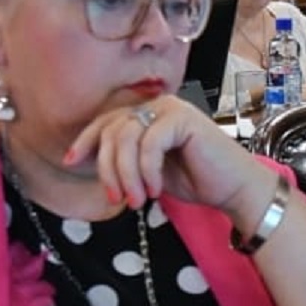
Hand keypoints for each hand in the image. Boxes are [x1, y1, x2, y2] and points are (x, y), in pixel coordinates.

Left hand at [65, 97, 272, 225]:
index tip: (71, 162)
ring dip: (127, 175)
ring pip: (126, 138)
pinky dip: (147, 171)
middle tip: (117, 200)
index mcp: (146, 114)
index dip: (85, 141)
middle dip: (108, 170)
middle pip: (112, 131)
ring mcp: (170, 108)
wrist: (234, 188)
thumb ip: (125, 160)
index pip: (105, 122)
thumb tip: (87, 161)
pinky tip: (155, 190)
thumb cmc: (194, 180)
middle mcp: (156, 104)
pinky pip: (149, 144)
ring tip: (136, 201)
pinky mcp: (183, 118)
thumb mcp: (148, 171)